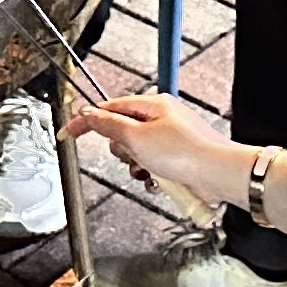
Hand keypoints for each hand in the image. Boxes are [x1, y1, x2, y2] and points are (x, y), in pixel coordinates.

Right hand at [65, 92, 244, 211]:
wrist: (217, 175)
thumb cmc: (186, 152)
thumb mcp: (137, 137)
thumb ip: (108, 125)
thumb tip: (88, 114)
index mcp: (153, 106)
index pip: (109, 108)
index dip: (87, 121)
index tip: (69, 132)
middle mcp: (162, 120)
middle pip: (122, 134)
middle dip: (122, 151)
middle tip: (133, 155)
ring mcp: (170, 141)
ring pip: (136, 155)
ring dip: (138, 167)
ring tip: (152, 171)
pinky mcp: (177, 161)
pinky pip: (152, 169)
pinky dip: (152, 177)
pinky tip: (161, 181)